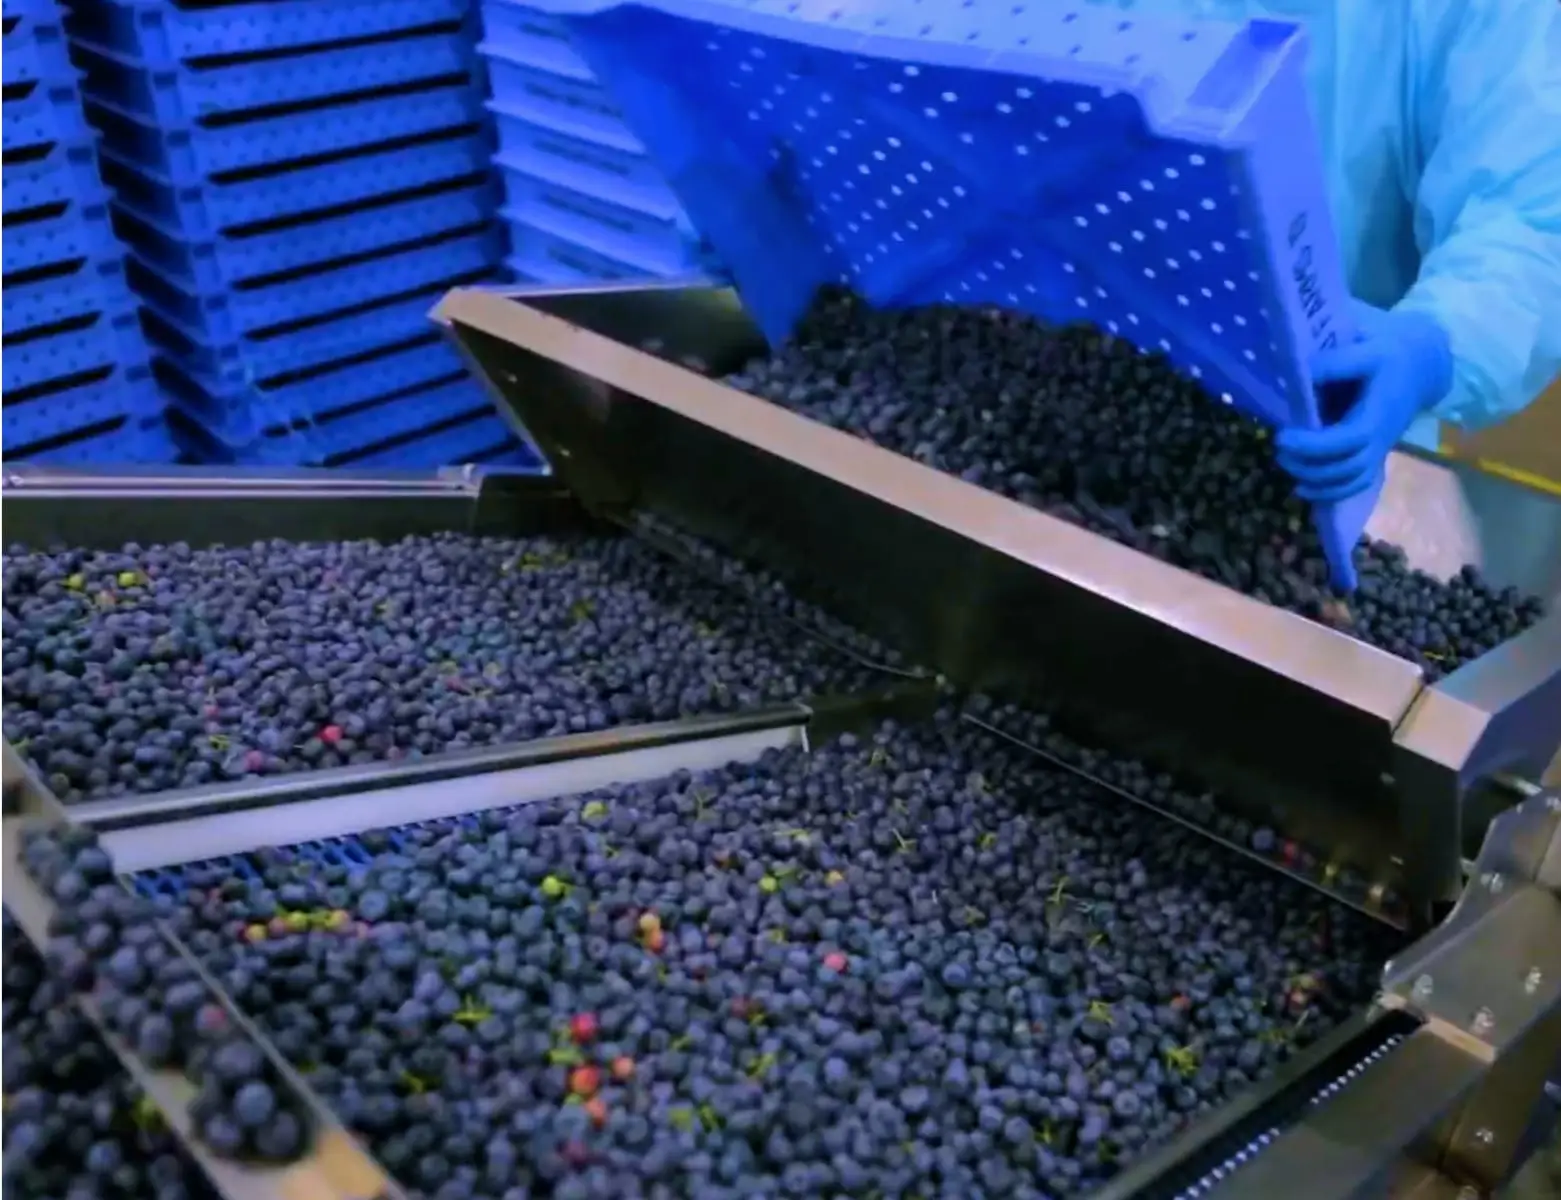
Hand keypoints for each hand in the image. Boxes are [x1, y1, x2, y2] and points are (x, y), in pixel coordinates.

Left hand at [1276, 301, 1452, 502]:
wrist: (1420, 366)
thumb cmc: (1389, 356)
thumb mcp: (1366, 349)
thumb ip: (1335, 362)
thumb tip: (1299, 374)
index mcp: (1377, 414)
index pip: (1348, 440)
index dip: (1314, 445)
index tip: (1283, 436)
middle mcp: (1379, 439)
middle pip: (1347, 467)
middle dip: (1309, 464)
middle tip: (1278, 448)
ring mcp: (1377, 450)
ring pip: (1350, 480)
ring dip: (1316, 481)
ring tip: (1285, 463)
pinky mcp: (1373, 454)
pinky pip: (1355, 484)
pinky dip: (1330, 492)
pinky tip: (1302, 489)